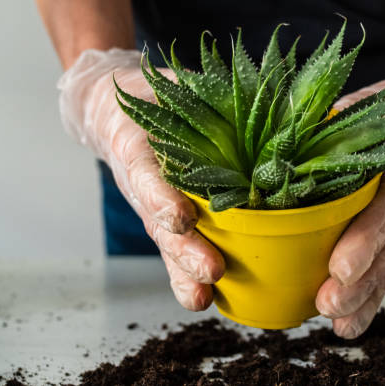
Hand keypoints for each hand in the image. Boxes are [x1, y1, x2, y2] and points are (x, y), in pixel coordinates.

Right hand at [58, 49, 224, 309]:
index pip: (147, 175)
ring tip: (205, 297)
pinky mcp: (167, 213)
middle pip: (160, 224)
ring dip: (186, 271)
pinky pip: (177, 244)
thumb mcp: (170, 88)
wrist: (115, 108)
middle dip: (186, 250)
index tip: (181, 219)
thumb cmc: (151, 98)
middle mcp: (145, 184)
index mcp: (139, 148)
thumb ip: (200, 93)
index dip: (163, 199)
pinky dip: (190, 271)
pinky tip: (212, 296)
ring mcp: (153, 204)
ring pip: (167, 244)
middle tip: (211, 271)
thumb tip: (269, 93)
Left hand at [315, 32, 384, 337]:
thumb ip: (334, 118)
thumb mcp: (371, 100)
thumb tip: (281, 133)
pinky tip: (349, 323)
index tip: (340, 266)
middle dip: (363, 280)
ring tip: (335, 321)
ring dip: (366, 295)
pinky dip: (373, 295)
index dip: (368, 236)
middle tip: (328, 304)